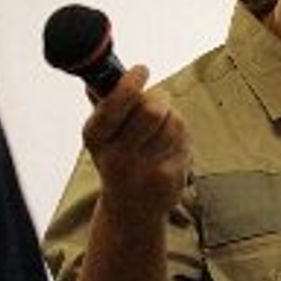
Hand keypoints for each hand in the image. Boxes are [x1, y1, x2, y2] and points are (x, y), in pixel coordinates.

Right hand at [82, 65, 190, 222]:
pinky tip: (170, 146)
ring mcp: (145, 169)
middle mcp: (117, 156)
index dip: (130, 83)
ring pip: (172, 120)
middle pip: (151, 109)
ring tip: (162, 128)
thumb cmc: (117, 160)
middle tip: (158, 99)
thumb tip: (97, 78)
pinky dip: (181, 135)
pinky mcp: (169, 176)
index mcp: (95, 138)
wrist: (131, 210)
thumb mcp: (102, 136)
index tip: (142, 69)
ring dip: (172, 116)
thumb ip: (102, 104)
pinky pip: (184, 137)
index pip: (114, 104)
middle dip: (159, 97)